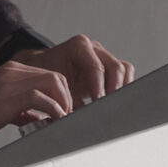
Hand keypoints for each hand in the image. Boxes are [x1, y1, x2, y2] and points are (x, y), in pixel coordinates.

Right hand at [0, 59, 73, 148]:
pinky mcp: (6, 98)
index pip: (49, 75)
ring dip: (64, 102)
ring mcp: (9, 83)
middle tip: (67, 118)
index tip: (65, 113)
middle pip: (56, 75)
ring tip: (62, 120)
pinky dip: (53, 109)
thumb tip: (38, 118)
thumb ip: (19, 109)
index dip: (62, 94)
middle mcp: (12, 72)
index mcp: (10, 73)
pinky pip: (41, 97)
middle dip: (68, 97)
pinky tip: (52, 122)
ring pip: (53, 81)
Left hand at [12, 34, 133, 107]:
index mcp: (79, 47)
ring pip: (124, 70)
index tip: (99, 103)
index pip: (96, 67)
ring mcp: (103, 55)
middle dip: (113, 90)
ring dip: (121, 88)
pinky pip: (124, 74)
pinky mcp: (109, 66)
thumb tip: (79, 119)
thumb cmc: (47, 76)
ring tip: (112, 106)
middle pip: (115, 67)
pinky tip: (114, 101)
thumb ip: (70, 102)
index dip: (99, 88)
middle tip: (108, 108)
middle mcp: (94, 48)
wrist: (42, 69)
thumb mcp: (56, 88)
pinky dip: (122, 87)